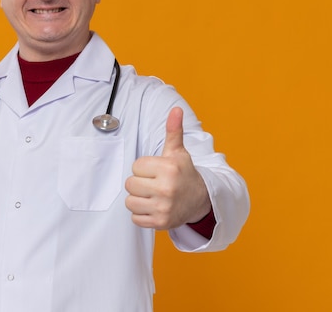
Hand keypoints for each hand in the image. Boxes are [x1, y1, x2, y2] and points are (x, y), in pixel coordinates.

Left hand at [125, 107, 210, 228]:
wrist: (201, 201)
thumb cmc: (184, 173)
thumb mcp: (178, 152)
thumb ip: (173, 131)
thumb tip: (176, 109)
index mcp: (168, 168)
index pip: (136, 166)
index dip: (144, 168)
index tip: (156, 171)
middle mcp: (166, 188)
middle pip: (130, 184)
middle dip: (139, 184)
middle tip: (154, 184)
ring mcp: (163, 207)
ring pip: (130, 202)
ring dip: (138, 200)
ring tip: (153, 196)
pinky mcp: (161, 223)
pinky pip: (135, 219)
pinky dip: (141, 215)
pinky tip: (154, 208)